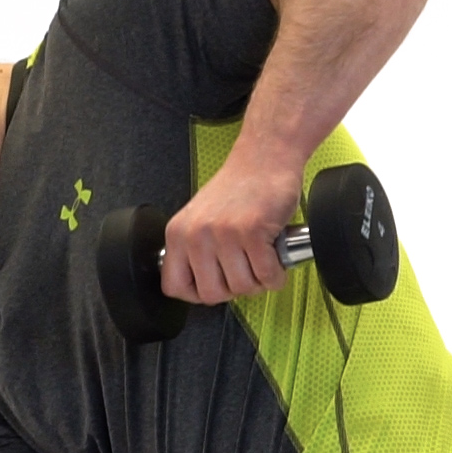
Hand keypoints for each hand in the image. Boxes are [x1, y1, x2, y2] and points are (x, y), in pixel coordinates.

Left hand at [160, 157, 303, 304]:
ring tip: (262, 259)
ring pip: (242, 287)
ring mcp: (224, 234)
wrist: (264, 158)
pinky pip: (267, 276)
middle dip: (234, 289)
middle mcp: (196, 235)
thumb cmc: (238, 189)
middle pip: (212, 294)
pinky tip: (275, 258)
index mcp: (178, 233)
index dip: (199, 293)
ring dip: (259, 280)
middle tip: (245, 271)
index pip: (174, 286)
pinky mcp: (253, 232)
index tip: (215, 284)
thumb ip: (194, 252)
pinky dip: (276, 274)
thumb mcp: (199, 219)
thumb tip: (200, 289)